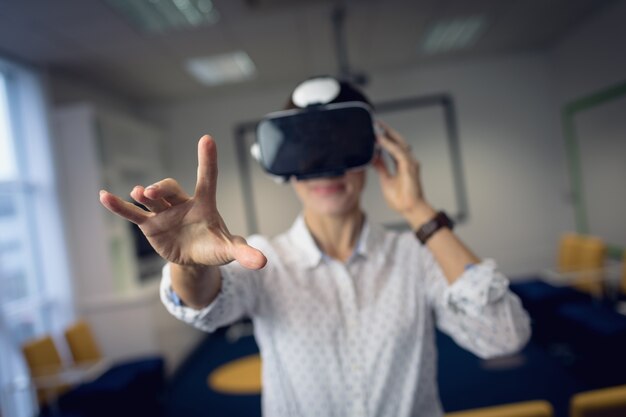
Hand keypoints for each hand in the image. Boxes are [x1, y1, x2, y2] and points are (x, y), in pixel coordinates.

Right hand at [99, 135, 266, 269]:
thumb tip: (263, 262)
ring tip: (138, 194)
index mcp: (204, 204)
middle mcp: (182, 203)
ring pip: (152, 199)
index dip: (207, 160)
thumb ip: (244, 252)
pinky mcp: (150, 225)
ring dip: (144, 195)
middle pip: (171, 189)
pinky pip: (133, 215)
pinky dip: (119, 207)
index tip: (207, 139)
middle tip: (152, 193)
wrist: (194, 258)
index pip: (207, 178)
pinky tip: (104, 197)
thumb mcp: (229, 250)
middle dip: (162, 189)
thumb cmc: (214, 246)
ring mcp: (164, 213)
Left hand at [371, 121, 435, 226]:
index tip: (376, 130)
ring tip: (376, 128)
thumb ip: (381, 168)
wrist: (410, 210)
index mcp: (403, 164)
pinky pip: (398, 152)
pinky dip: (389, 145)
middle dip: (387, 131)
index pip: (394, 146)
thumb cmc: (401, 199)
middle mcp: (408, 161)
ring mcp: (410, 163)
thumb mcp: (386, 179)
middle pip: (398, 141)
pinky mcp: (409, 167)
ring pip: (399, 143)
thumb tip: (374, 158)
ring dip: (387, 135)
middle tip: (376, 123)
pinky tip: (380, 140)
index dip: (386, 137)